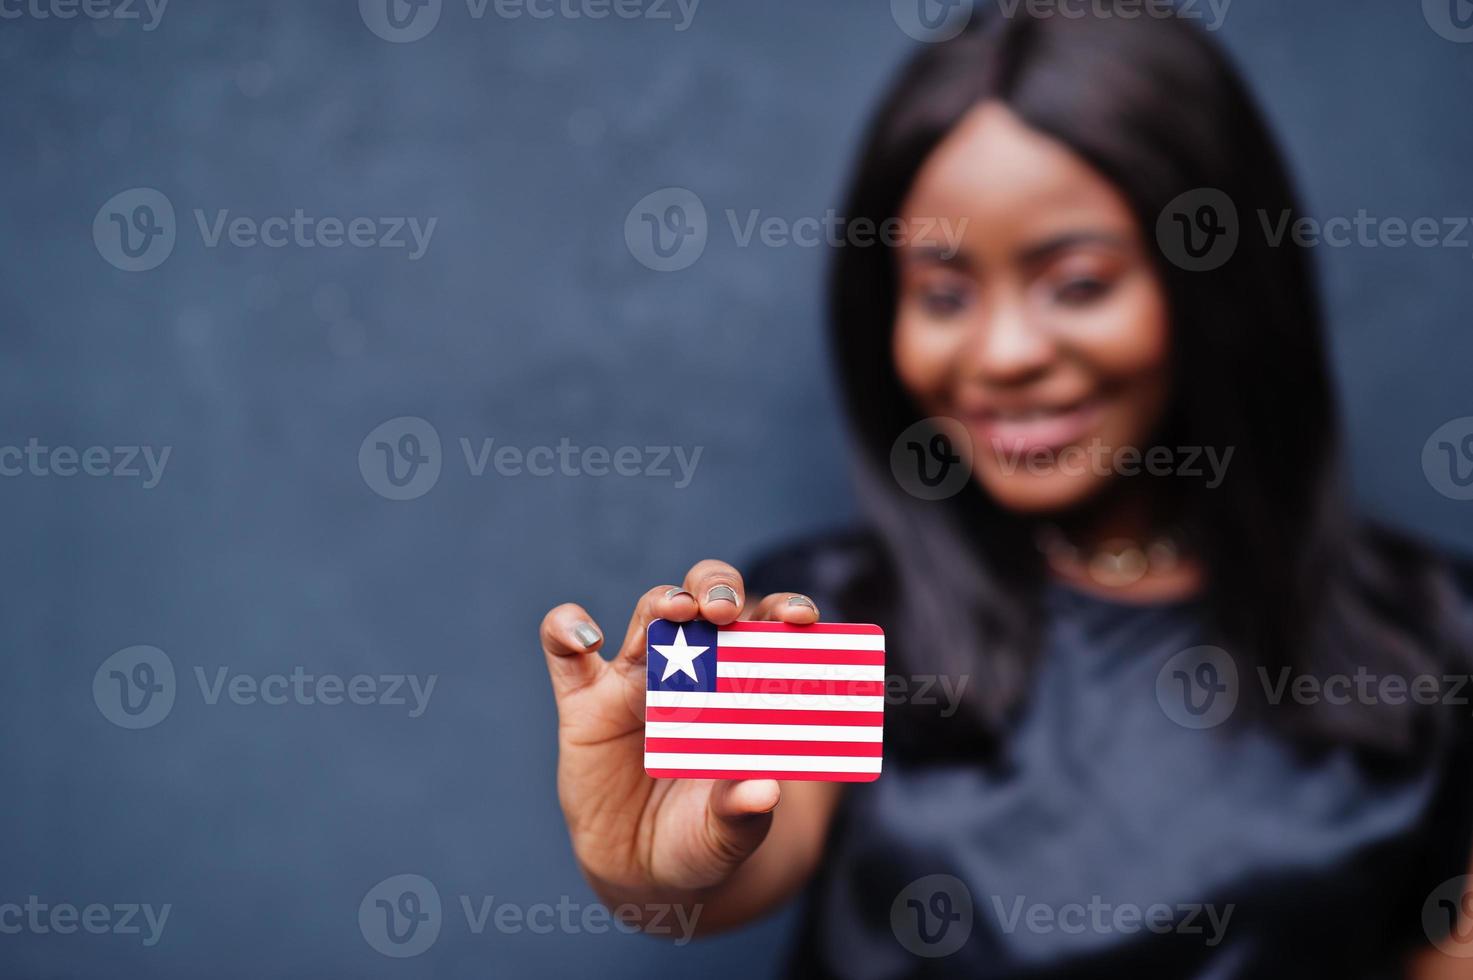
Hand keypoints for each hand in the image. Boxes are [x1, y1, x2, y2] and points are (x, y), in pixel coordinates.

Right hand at [540, 559, 820, 905]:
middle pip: (705, 599)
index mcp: (738, 685)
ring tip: (678, 611)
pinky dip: (566, 628)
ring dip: (664, 601)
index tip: (800, 618)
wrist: (646, 872)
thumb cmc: (704, 836)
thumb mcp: (729, 832)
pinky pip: (564, 651)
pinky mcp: (584, 701)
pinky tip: (587, 639)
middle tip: (726, 608)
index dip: (784, 609)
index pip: (766, 627)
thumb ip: (744, 810)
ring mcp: (635, 679)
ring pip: (649, 613)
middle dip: (718, 587)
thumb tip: (765, 790)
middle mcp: (690, 668)